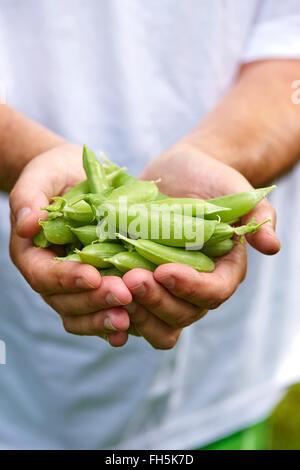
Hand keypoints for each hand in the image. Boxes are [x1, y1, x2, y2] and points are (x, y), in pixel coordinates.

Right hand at [9, 143, 131, 346]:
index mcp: (32, 254)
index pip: (43, 274)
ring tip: (129, 319)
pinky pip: (100, 311)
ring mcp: (73, 285)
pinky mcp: (96, 286)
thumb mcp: (41, 175)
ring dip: (103, 318)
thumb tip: (26, 224)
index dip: (66, 278)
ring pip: (81, 313)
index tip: (92, 275)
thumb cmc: (56, 175)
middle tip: (122, 295)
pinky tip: (133, 325)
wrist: (76, 178)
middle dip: (93, 301)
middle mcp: (50, 275)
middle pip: (65, 301)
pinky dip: (113, 321)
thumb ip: (28, 197)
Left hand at [122, 144, 279, 348]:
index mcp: (223, 271)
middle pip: (182, 314)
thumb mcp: (236, 191)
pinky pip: (130, 309)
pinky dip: (115, 307)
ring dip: (134, 310)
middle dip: (156, 301)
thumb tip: (272, 245)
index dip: (191, 288)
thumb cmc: (211, 180)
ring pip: (155, 321)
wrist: (180, 175)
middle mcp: (195, 288)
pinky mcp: (141, 283)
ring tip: (111, 286)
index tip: (165, 270)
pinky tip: (96, 294)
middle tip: (131, 278)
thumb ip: (257, 216)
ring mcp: (166, 289)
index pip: (214, 293)